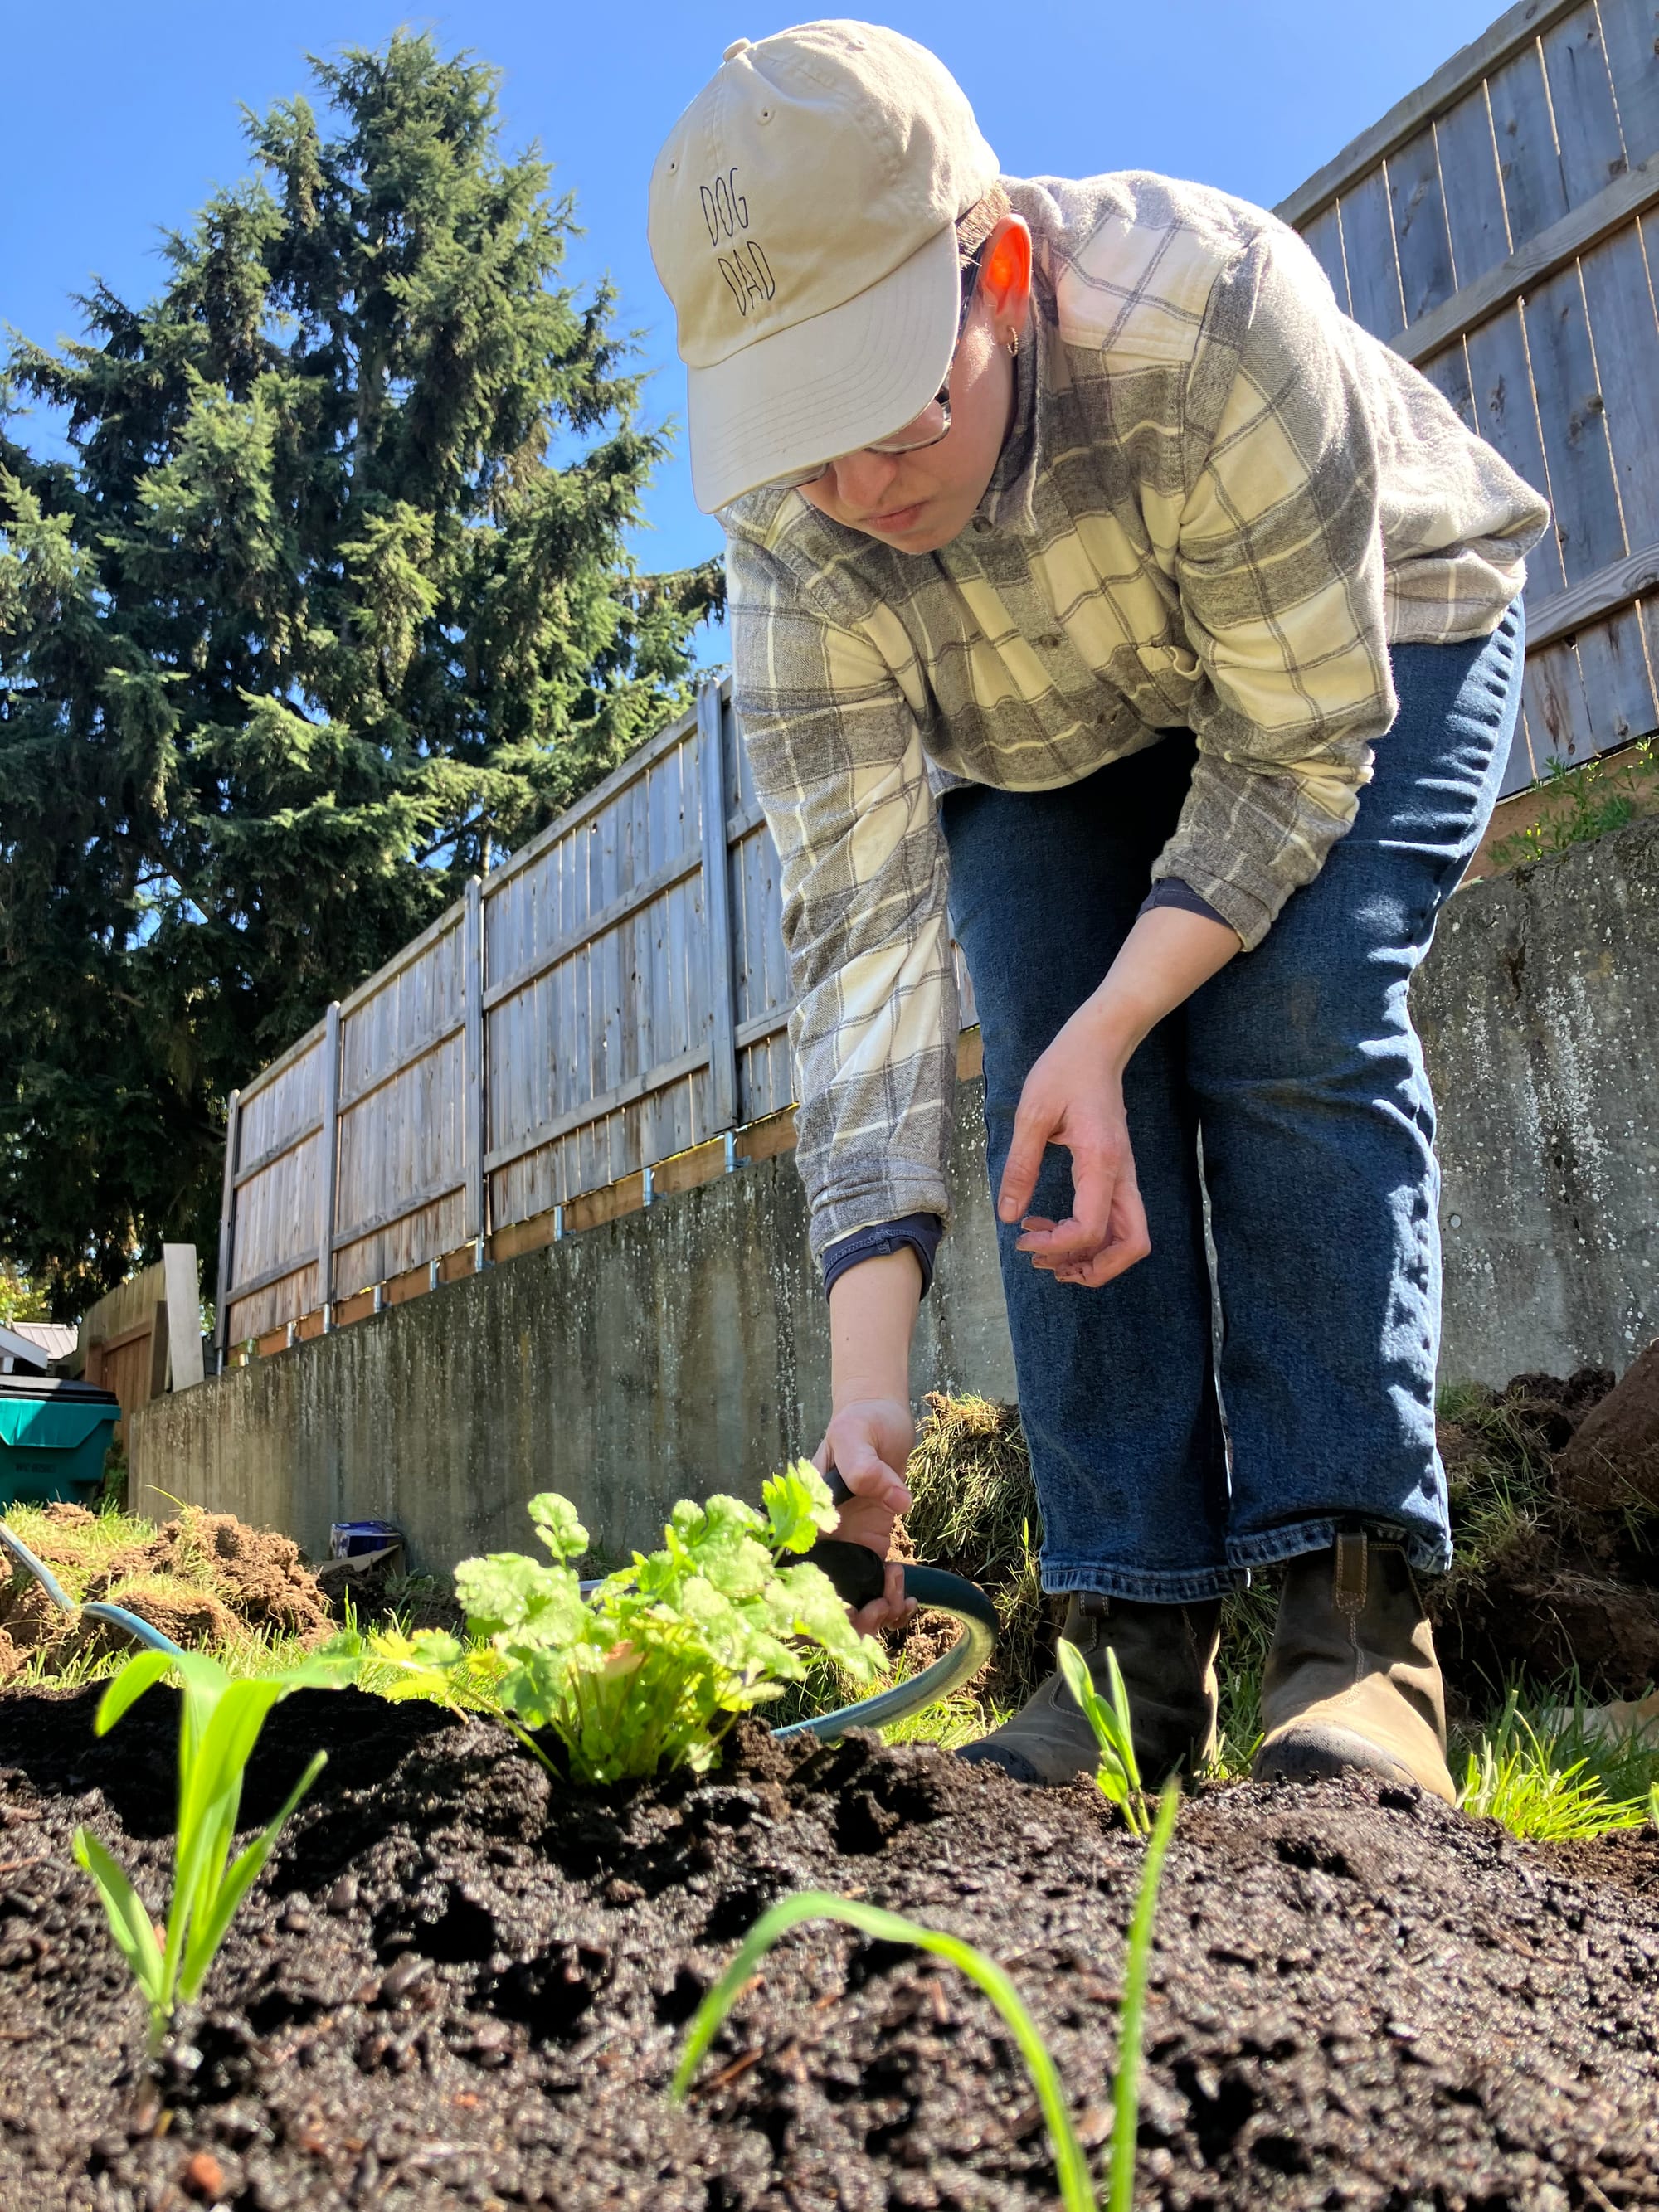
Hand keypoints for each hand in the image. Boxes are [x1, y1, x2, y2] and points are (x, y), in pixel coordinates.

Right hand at [814, 1395, 917, 1636]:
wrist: (881, 1419)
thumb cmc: (859, 1422)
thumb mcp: (855, 1434)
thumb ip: (866, 1466)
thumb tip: (898, 1503)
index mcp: (801, 1520)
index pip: (790, 1577)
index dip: (812, 1607)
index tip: (849, 1608)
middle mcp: (819, 1541)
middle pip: (818, 1604)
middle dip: (848, 1622)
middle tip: (880, 1607)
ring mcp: (845, 1549)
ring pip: (847, 1606)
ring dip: (873, 1618)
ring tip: (900, 1597)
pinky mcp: (870, 1550)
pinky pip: (874, 1591)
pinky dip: (890, 1604)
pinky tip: (908, 1597)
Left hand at [997, 1007, 1151, 1289]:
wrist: (1098, 1046)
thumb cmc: (1065, 1071)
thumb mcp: (1031, 1114)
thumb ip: (1021, 1167)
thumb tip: (1009, 1217)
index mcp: (1101, 1162)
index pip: (1090, 1228)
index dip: (1057, 1246)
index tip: (1024, 1238)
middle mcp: (1121, 1175)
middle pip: (1131, 1246)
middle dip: (1093, 1269)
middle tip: (1047, 1264)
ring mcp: (1123, 1176)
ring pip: (1128, 1238)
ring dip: (1092, 1257)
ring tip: (1044, 1251)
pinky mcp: (1117, 1174)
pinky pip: (1116, 1221)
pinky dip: (1090, 1237)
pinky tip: (1051, 1226)